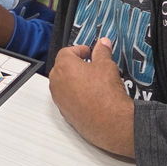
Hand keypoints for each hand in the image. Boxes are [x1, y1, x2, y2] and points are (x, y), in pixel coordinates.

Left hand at [48, 39, 134, 156]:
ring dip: (74, 80)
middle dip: (76, 65)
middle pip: (62, 67)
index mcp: (64, 66)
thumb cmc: (105, 94)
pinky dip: (75, 95)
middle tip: (91, 66)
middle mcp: (57, 82)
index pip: (67, 51)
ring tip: (92, 82)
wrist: (109, 121)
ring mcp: (59, 98)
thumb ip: (102, 52)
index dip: (80, 50)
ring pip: (63, 84)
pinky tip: (90, 97)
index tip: (90, 52)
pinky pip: (67, 98)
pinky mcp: (64, 112)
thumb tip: (102, 44)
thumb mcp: (107, 65)